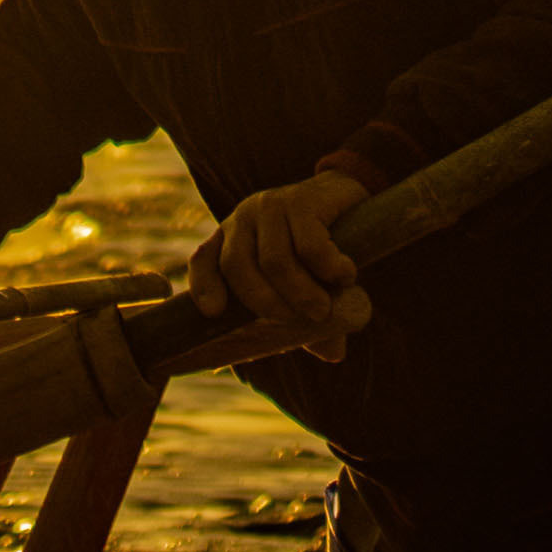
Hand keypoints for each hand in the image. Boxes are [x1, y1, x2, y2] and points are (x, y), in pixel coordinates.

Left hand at [188, 168, 373, 361]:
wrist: (348, 198)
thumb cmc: (320, 246)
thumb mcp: (307, 281)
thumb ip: (310, 314)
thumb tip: (332, 354)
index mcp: (233, 238)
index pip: (204, 261)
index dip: (204, 287)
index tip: (214, 312)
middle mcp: (244, 219)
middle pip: (239, 268)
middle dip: (269, 304)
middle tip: (306, 320)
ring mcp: (270, 206)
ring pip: (275, 261)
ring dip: (303, 293)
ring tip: (325, 308)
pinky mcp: (301, 200)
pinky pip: (310, 246)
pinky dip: (329, 268)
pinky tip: (345, 274)